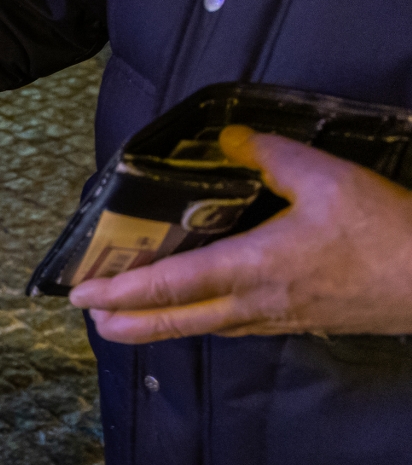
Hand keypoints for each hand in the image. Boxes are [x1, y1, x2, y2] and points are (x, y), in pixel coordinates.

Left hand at [71, 126, 411, 342]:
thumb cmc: (387, 232)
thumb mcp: (329, 180)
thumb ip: (272, 155)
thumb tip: (231, 137)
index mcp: (252, 269)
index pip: (172, 286)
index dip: (123, 292)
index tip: (84, 296)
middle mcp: (254, 302)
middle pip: (177, 320)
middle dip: (129, 321)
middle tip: (90, 319)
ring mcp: (276, 318)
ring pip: (204, 327)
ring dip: (161, 325)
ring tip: (128, 320)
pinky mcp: (299, 322)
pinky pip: (235, 326)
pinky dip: (202, 322)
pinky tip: (199, 314)